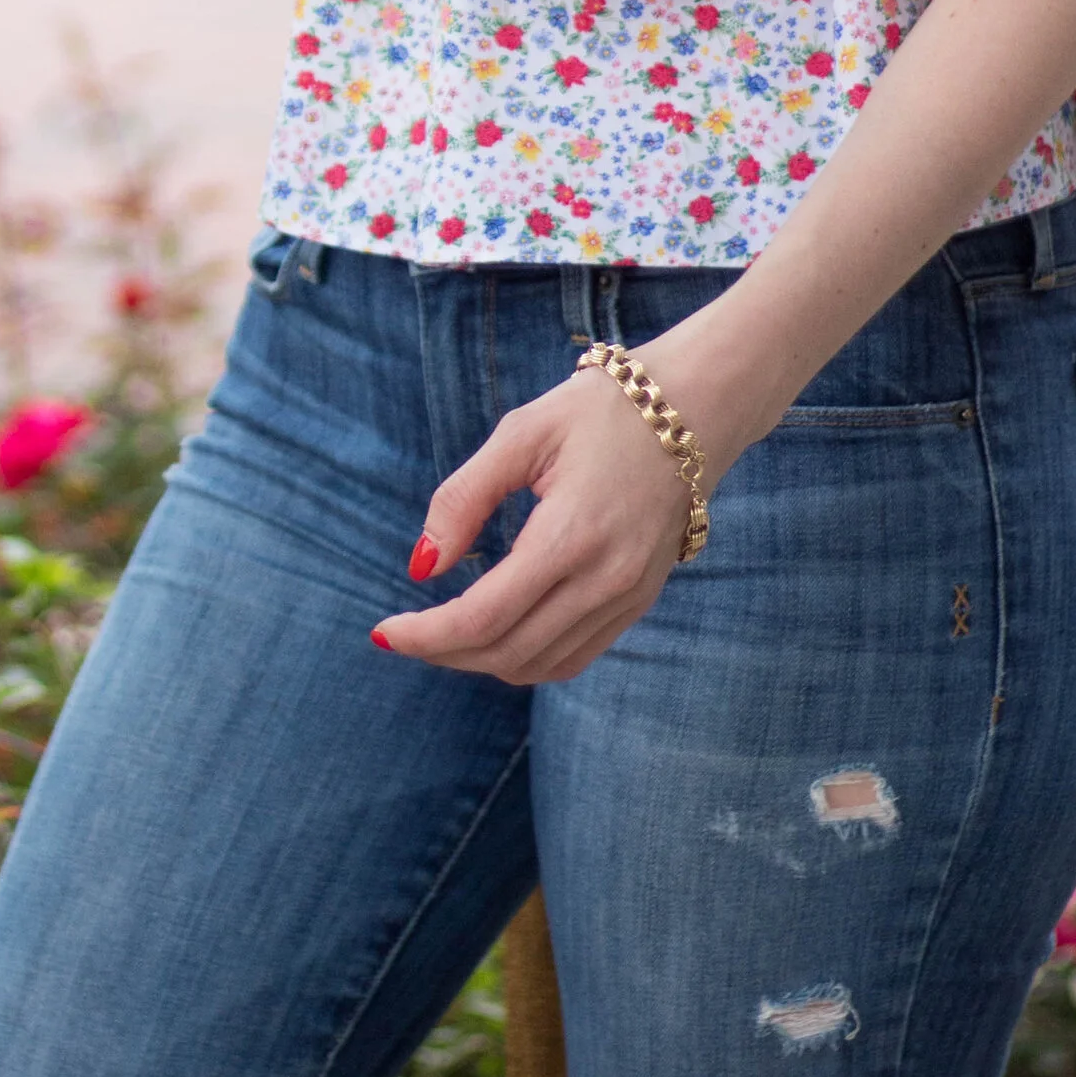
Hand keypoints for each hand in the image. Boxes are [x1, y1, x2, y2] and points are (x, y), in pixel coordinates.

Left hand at [370, 336, 724, 685]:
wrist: (693, 411)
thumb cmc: (599, 412)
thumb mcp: (520, 433)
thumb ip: (464, 498)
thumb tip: (421, 566)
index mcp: (571, 537)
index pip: (484, 618)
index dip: (426, 635)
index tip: (382, 630)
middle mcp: (604, 581)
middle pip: (506, 653)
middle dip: (443, 651)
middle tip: (403, 631)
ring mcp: (628, 598)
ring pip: (539, 665)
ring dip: (481, 659)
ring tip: (441, 633)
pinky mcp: (639, 602)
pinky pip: (573, 657)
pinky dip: (525, 658)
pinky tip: (495, 633)